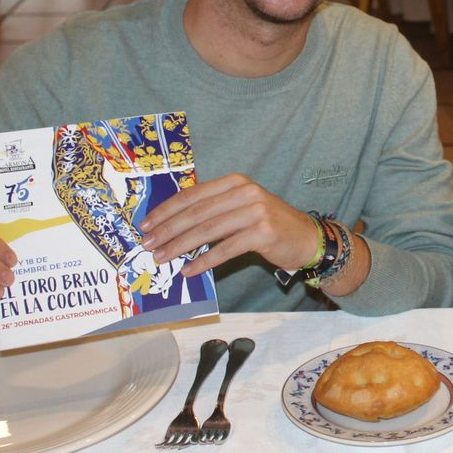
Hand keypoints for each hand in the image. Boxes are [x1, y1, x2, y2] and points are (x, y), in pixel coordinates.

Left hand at [140, 173, 315, 275]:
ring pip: (208, 230)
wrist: (306, 238)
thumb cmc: (269, 225)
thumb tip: (172, 225)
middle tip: (147, 245)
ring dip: (180, 246)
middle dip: (168, 230)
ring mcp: (256, 211)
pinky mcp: (263, 233)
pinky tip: (190, 270)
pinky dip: (205, 261)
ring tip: (162, 258)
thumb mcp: (241, 207)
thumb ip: (213, 209)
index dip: (166, 210)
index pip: (193, 194)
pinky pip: (226, 249)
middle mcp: (245, 192)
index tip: (145, 224)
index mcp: (235, 182)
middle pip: (197, 212)